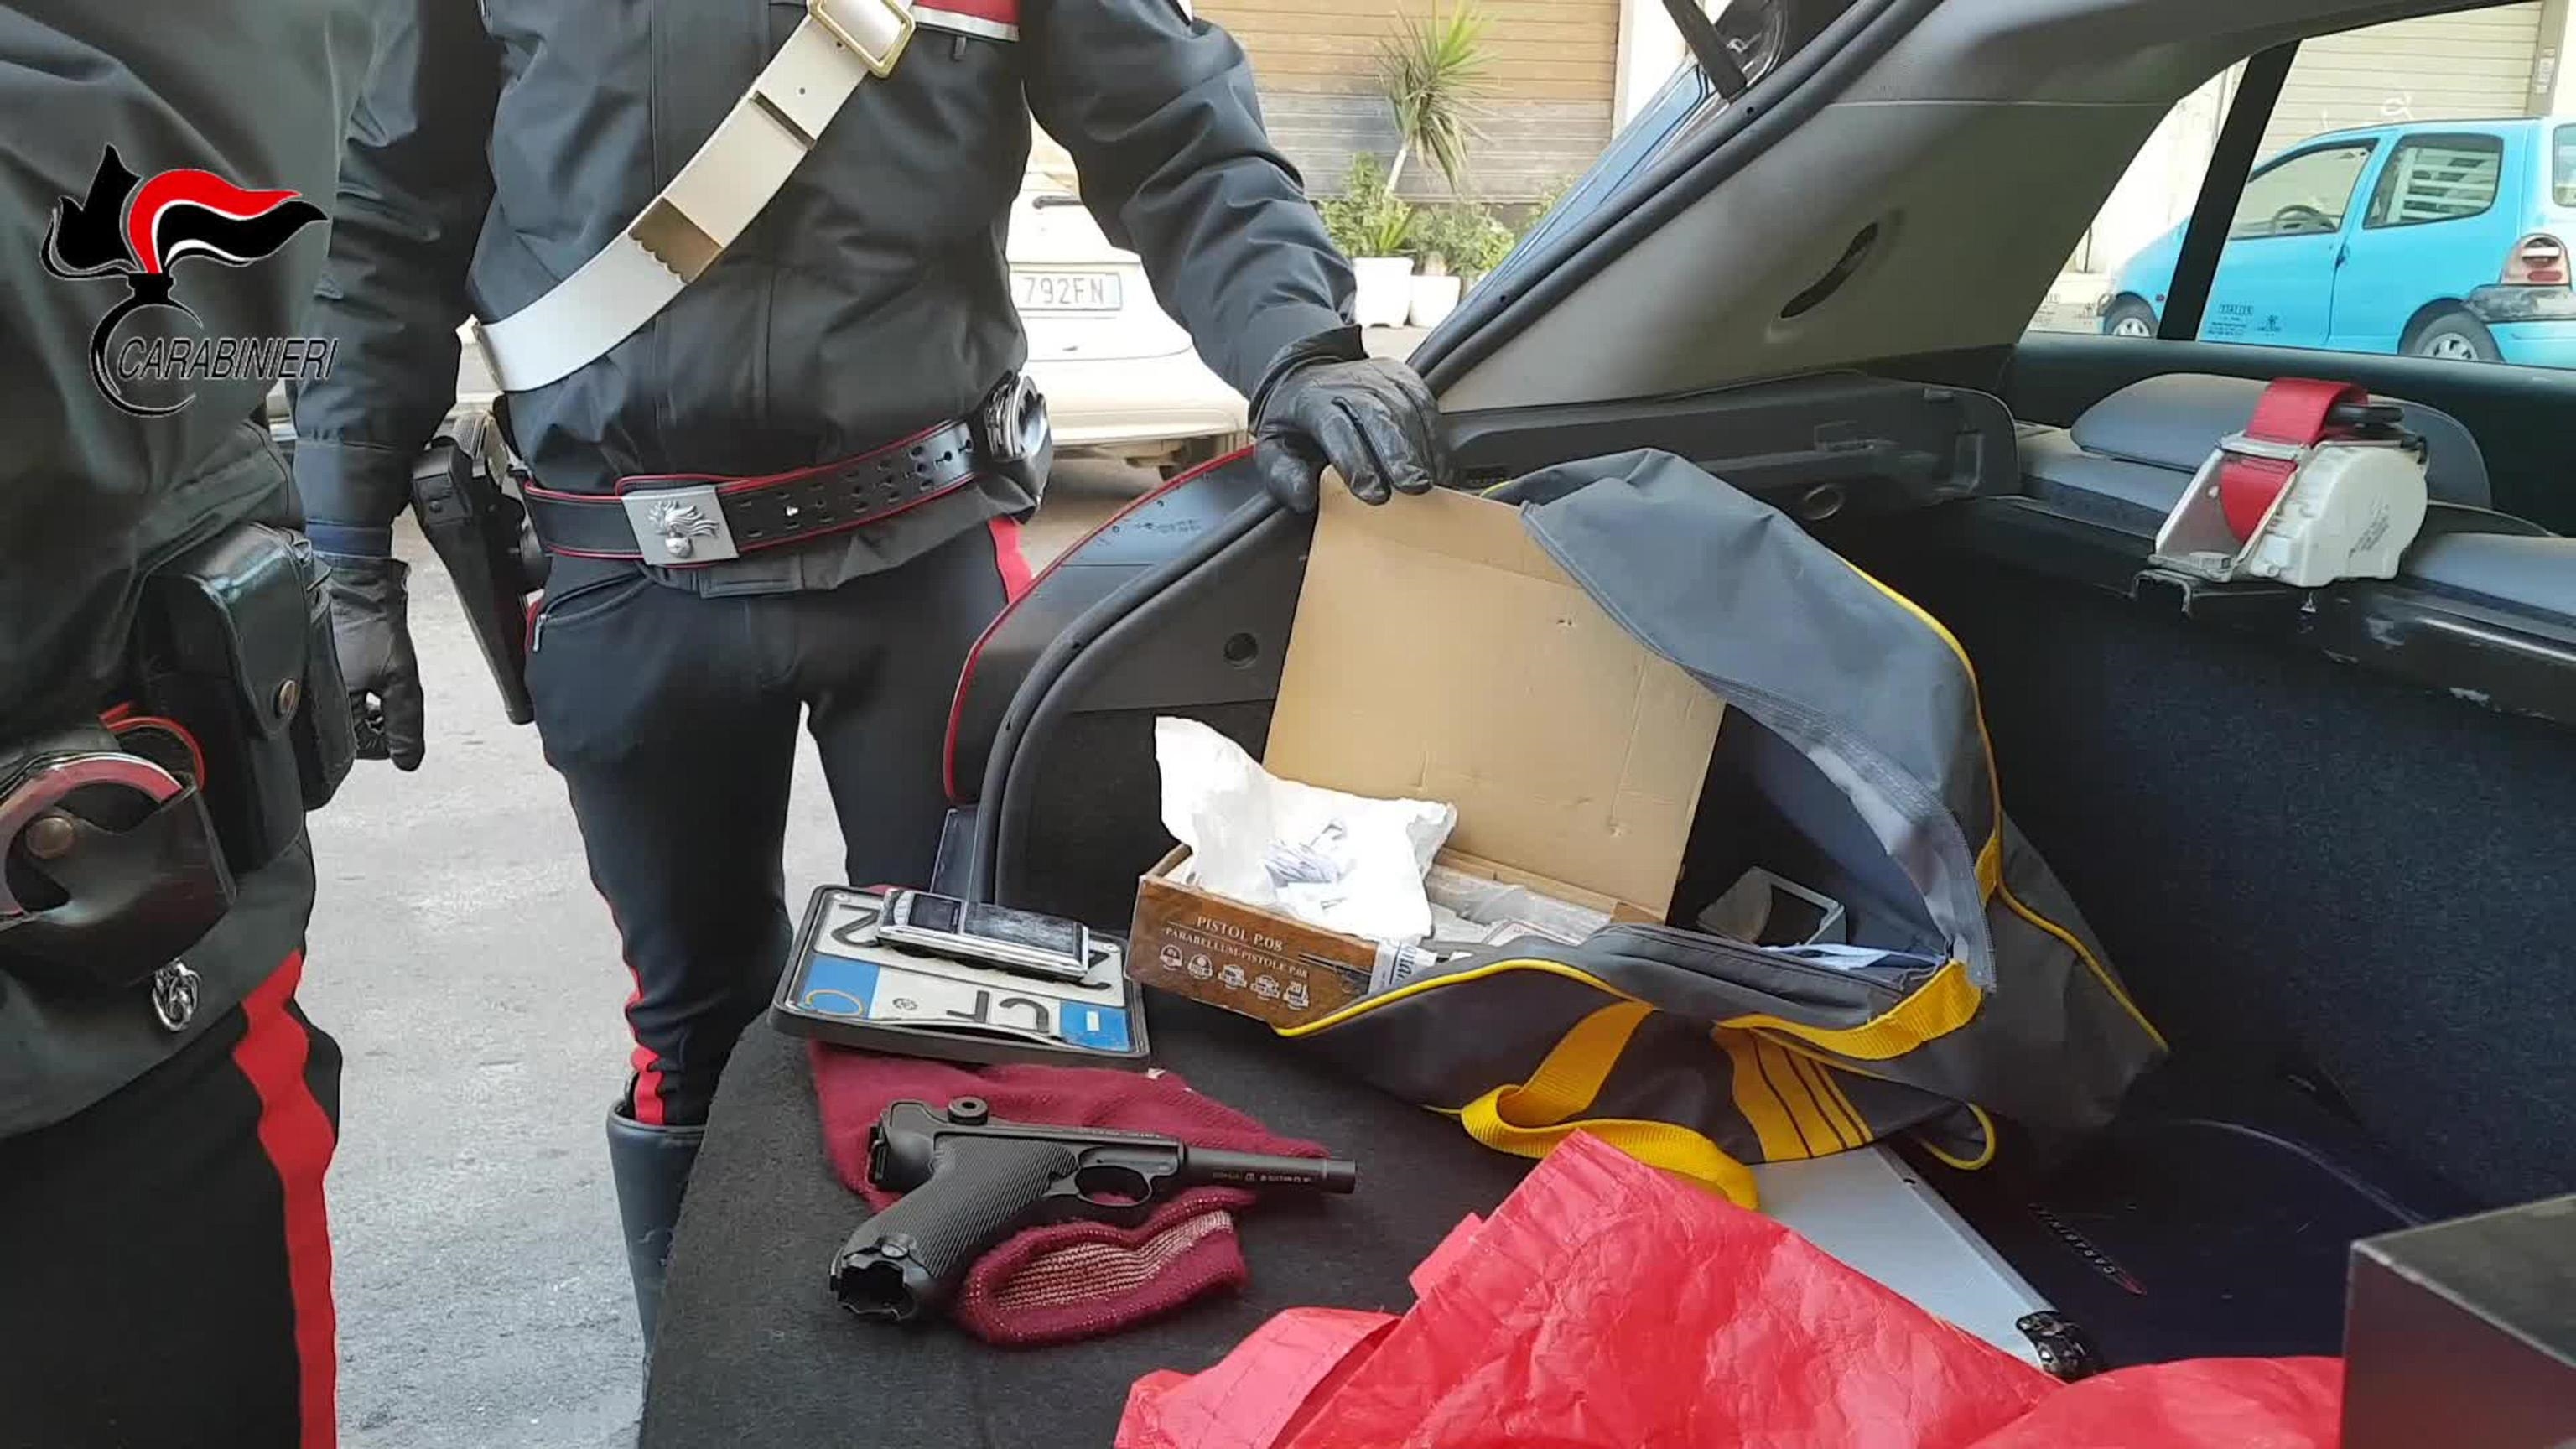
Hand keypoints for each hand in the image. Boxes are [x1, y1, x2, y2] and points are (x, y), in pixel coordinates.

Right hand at [317, 552, 425, 769]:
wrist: (353, 581)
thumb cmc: (372, 624)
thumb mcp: (401, 678)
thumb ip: (406, 724)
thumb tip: (408, 763)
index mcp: (328, 709)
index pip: (363, 750)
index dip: (389, 735)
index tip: (394, 709)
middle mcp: (307, 701)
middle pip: (352, 735)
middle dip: (376, 720)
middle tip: (384, 690)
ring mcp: (306, 686)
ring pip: (345, 716)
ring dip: (365, 706)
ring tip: (374, 679)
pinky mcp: (309, 671)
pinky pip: (334, 697)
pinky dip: (353, 692)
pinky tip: (360, 671)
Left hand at [1249, 330, 1449, 509]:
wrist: (1308, 376)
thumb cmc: (1294, 424)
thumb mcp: (1273, 448)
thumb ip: (1283, 474)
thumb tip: (1304, 497)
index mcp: (1310, 399)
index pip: (1335, 425)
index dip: (1355, 459)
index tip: (1372, 493)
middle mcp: (1347, 382)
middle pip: (1377, 413)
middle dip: (1398, 453)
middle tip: (1414, 487)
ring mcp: (1378, 376)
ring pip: (1406, 408)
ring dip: (1421, 449)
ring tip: (1430, 484)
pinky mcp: (1403, 377)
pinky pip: (1425, 404)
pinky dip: (1436, 437)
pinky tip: (1440, 467)